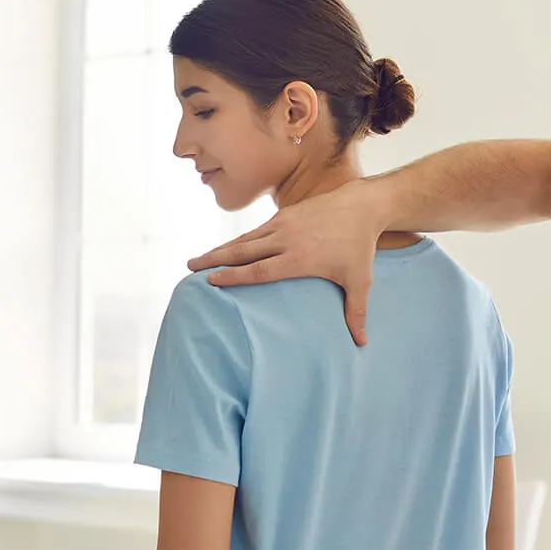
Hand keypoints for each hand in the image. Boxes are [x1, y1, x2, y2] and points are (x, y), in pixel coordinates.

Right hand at [185, 181, 388, 345]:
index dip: (234, 276)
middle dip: (214, 259)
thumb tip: (361, 343)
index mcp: (299, 258)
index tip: (212, 281)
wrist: (361, 206)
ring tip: (197, 260)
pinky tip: (223, 249)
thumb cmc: (360, 247)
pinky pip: (254, 231)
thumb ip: (356, 312)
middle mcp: (286, 239)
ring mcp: (283, 224)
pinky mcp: (283, 215)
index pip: (260, 270)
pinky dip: (236, 241)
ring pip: (244, 240)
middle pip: (242, 252)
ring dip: (219, 249)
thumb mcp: (359, 281)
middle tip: (190, 268)